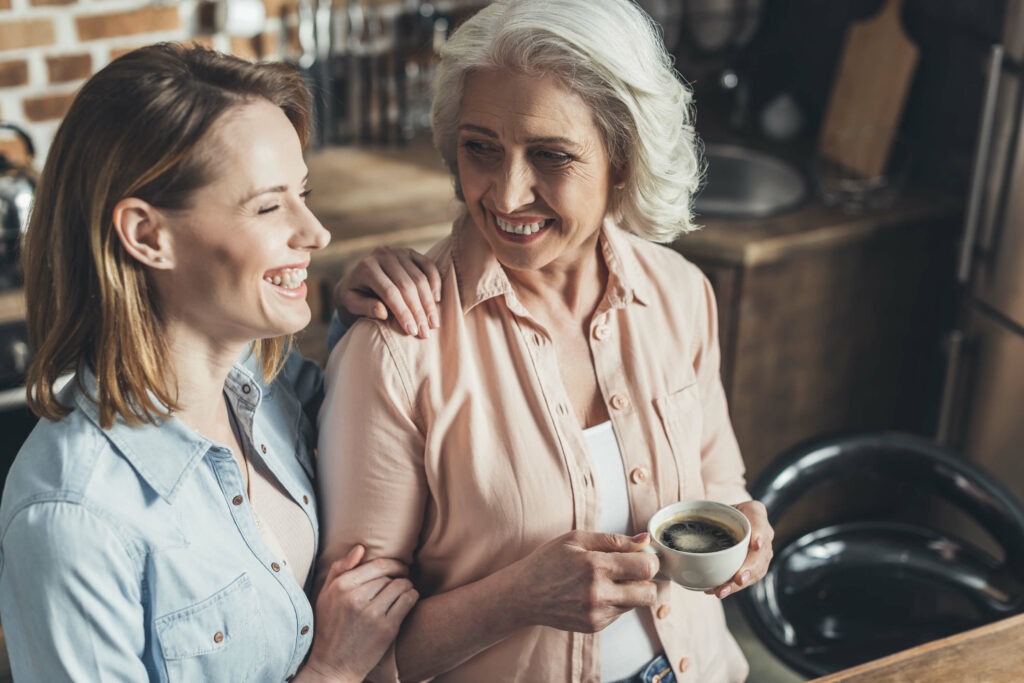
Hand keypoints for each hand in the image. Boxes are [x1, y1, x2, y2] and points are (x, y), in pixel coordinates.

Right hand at [298, 545, 418, 682]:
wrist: (332, 666)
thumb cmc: (329, 628)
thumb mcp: (325, 596)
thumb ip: (339, 569)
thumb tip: (360, 548)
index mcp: (341, 587)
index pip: (377, 565)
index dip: (394, 564)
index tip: (400, 567)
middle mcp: (355, 598)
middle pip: (389, 576)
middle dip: (399, 577)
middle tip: (403, 581)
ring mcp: (372, 613)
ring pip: (400, 586)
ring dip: (407, 586)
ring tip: (407, 590)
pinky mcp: (386, 628)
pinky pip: (407, 601)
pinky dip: (412, 597)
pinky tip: (410, 599)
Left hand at [334, 246, 441, 337]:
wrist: (357, 278)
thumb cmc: (354, 295)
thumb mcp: (351, 303)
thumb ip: (364, 307)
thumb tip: (382, 312)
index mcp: (367, 268)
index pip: (390, 292)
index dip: (403, 312)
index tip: (412, 331)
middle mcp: (383, 255)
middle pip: (407, 285)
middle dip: (418, 311)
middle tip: (426, 332)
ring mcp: (398, 252)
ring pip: (419, 277)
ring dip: (429, 302)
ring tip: (434, 323)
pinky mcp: (410, 252)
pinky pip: (428, 265)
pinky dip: (435, 282)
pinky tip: (437, 300)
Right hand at [510, 530, 657, 633]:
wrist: (522, 595)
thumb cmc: (547, 562)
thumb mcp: (576, 539)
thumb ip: (614, 540)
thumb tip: (644, 540)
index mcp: (595, 566)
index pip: (646, 568)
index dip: (651, 559)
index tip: (644, 555)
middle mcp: (598, 594)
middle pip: (650, 593)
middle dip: (648, 580)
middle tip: (634, 569)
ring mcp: (597, 614)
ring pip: (636, 604)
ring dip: (631, 591)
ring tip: (609, 579)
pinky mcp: (595, 626)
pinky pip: (620, 613)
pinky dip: (616, 602)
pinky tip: (597, 592)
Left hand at [705, 500, 773, 598]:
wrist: (725, 522)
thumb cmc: (718, 513)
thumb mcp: (712, 506)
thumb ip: (699, 511)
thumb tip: (672, 524)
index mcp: (754, 512)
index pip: (758, 520)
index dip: (759, 533)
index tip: (755, 544)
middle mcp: (763, 532)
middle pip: (761, 552)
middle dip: (750, 567)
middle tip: (739, 578)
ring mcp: (762, 551)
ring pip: (757, 569)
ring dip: (739, 583)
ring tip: (722, 591)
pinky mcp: (756, 565)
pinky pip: (749, 578)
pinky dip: (733, 587)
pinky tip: (719, 590)